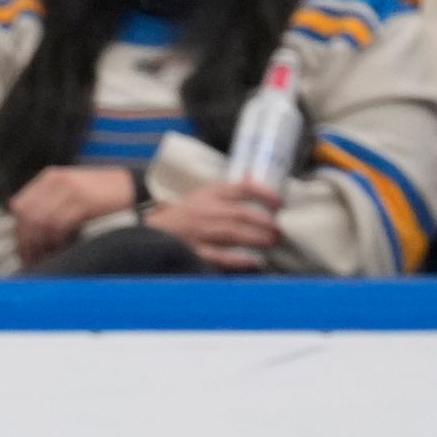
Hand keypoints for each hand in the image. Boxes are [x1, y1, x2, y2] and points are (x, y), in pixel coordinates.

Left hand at [8, 163, 136, 262]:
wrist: (133, 190)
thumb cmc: (102, 196)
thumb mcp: (71, 194)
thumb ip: (49, 205)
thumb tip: (28, 232)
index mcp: (49, 178)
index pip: (19, 205)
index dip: (19, 230)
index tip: (23, 249)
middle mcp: (55, 181)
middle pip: (27, 215)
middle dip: (27, 241)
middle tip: (32, 259)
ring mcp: (69, 189)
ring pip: (40, 222)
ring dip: (41, 244)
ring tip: (46, 257)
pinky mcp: (82, 201)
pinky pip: (59, 224)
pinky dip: (57, 240)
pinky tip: (62, 248)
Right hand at [150, 177, 284, 269]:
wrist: (156, 229)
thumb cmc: (186, 212)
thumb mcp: (205, 193)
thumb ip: (229, 188)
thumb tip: (252, 175)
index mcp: (211, 193)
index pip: (242, 188)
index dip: (264, 194)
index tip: (280, 203)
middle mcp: (207, 210)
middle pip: (241, 213)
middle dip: (265, 222)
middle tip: (280, 230)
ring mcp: (200, 231)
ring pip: (232, 233)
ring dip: (256, 238)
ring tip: (272, 242)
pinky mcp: (195, 251)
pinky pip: (218, 256)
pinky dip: (237, 259)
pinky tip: (254, 261)